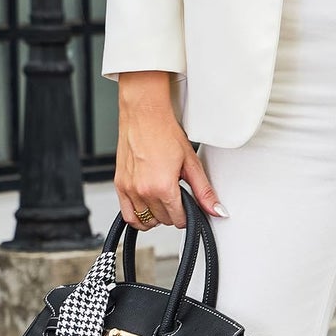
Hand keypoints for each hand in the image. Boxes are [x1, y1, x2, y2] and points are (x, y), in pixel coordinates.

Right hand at [114, 72, 226, 228]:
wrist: (144, 115)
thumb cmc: (164, 133)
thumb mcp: (191, 163)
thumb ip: (204, 191)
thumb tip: (216, 210)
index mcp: (163, 187)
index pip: (179, 220)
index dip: (187, 213)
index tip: (187, 203)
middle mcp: (143, 191)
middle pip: (163, 220)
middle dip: (172, 212)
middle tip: (176, 194)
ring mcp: (129, 189)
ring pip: (145, 220)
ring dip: (156, 215)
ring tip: (162, 198)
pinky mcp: (119, 185)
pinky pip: (127, 216)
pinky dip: (138, 216)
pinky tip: (147, 205)